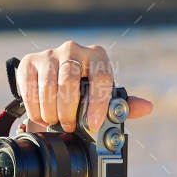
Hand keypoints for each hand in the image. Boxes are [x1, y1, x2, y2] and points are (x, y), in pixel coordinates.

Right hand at [15, 41, 154, 133]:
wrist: (54, 80)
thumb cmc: (84, 91)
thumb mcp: (104, 98)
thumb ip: (124, 105)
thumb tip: (146, 107)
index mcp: (97, 56)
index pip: (101, 77)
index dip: (98, 103)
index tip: (93, 124)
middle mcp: (73, 49)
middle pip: (69, 80)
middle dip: (68, 110)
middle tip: (68, 126)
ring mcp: (50, 53)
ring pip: (49, 85)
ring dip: (50, 110)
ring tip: (53, 122)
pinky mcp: (29, 61)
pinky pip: (29, 86)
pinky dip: (34, 106)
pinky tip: (40, 115)